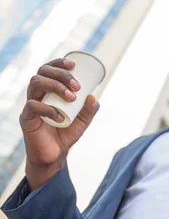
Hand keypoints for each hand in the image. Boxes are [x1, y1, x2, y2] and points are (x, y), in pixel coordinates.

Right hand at [20, 58, 99, 189]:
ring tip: (71, 98)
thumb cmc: (66, 134)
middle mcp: (37, 94)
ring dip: (55, 87)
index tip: (74, 64)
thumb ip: (89, 110)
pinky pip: (33, 106)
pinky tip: (60, 117)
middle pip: (41, 73)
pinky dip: (48, 109)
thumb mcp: (82, 121)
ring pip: (35, 84)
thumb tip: (93, 96)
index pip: (48, 69)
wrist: (54, 155)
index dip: (58, 63)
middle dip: (60, 74)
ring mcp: (30, 105)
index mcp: (48, 91)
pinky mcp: (26, 118)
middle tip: (77, 86)